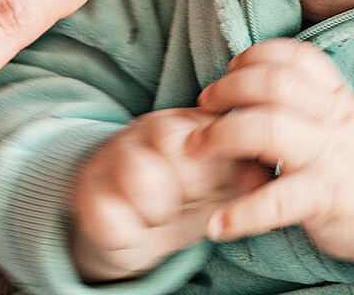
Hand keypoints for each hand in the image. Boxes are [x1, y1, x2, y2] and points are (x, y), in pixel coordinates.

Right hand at [71, 107, 269, 281]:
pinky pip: (108, 213)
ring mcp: (113, 156)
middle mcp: (147, 130)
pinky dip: (126, 231)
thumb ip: (244, 174)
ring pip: (139, 175)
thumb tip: (267, 173)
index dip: (221, 163)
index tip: (219, 185)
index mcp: (186, 122)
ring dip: (156, 208)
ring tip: (159, 215)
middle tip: (187, 199)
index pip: (211, 124)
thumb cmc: (181, 198)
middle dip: (189, 183)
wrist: (123, 219)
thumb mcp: (219, 184)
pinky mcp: (85, 191)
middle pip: (172, 141)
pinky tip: (133, 227)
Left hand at [189, 39, 353, 294]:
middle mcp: (333, 117)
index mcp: (334, 94)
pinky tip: (217, 224)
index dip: (256, 55)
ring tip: (195, 148)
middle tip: (205, 104)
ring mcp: (330, 156)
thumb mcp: (339, 114)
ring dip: (222, 135)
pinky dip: (243, 213)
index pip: (295, 56)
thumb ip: (303, 95)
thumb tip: (244, 78)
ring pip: (270, 129)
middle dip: (229, 89)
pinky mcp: (327, 198)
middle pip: (274, 84)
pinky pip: (279, 202)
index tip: (232, 68)